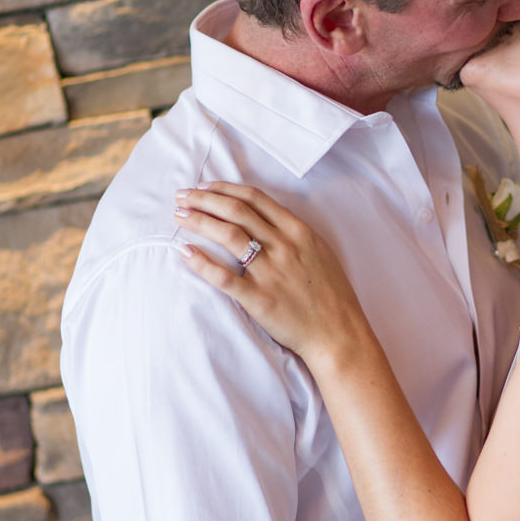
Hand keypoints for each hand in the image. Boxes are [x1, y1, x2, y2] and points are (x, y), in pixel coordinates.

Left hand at [174, 183, 364, 362]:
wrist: (339, 333)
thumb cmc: (331, 295)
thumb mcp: (320, 252)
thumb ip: (294, 233)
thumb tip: (266, 220)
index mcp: (298, 231)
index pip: (254, 199)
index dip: (225, 189)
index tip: (205, 187)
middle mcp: (283, 246)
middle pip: (236, 211)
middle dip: (204, 199)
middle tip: (183, 196)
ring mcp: (271, 272)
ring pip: (228, 235)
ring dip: (199, 221)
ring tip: (180, 216)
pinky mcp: (259, 298)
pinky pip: (224, 278)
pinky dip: (202, 263)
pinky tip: (185, 253)